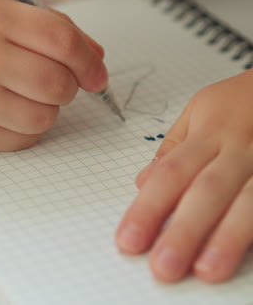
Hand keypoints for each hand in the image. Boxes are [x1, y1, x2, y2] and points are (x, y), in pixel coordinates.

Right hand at [0, 0, 106, 150]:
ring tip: (28, 93)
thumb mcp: (6, 11)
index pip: (61, 40)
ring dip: (47, 108)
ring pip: (42, 118)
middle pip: (56, 84)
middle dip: (69, 86)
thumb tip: (96, 57)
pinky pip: (20, 140)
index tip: (97, 76)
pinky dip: (27, 129)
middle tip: (58, 80)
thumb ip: (54, 28)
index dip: (88, 61)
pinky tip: (13, 111)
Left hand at [116, 70, 252, 282]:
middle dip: (185, 229)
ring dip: (228, 237)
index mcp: (210, 132)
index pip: (172, 173)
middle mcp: (238, 149)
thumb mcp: (200, 109)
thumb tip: (143, 182)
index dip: (148, 207)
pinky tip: (246, 254)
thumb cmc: (238, 101)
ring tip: (207, 270)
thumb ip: (173, 146)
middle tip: (163, 265)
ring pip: (247, 201)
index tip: (129, 239)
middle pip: (208, 190)